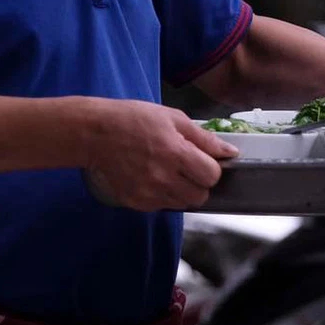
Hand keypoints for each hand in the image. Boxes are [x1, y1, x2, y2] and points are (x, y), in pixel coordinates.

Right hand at [84, 102, 234, 211]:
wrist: (94, 133)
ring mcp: (148, 193)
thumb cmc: (132, 119)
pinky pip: (161, 206)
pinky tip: (152, 178)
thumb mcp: (172, 117)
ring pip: (182, 204)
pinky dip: (162, 195)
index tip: (202, 160)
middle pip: (200, 196)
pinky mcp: (135, 202)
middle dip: (198, 182)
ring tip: (167, 172)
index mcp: (175, 153)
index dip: (210, 167)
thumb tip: (230, 152)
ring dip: (182, 191)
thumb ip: (203, 138)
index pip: (212, 175)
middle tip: (186, 167)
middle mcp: (163, 178)